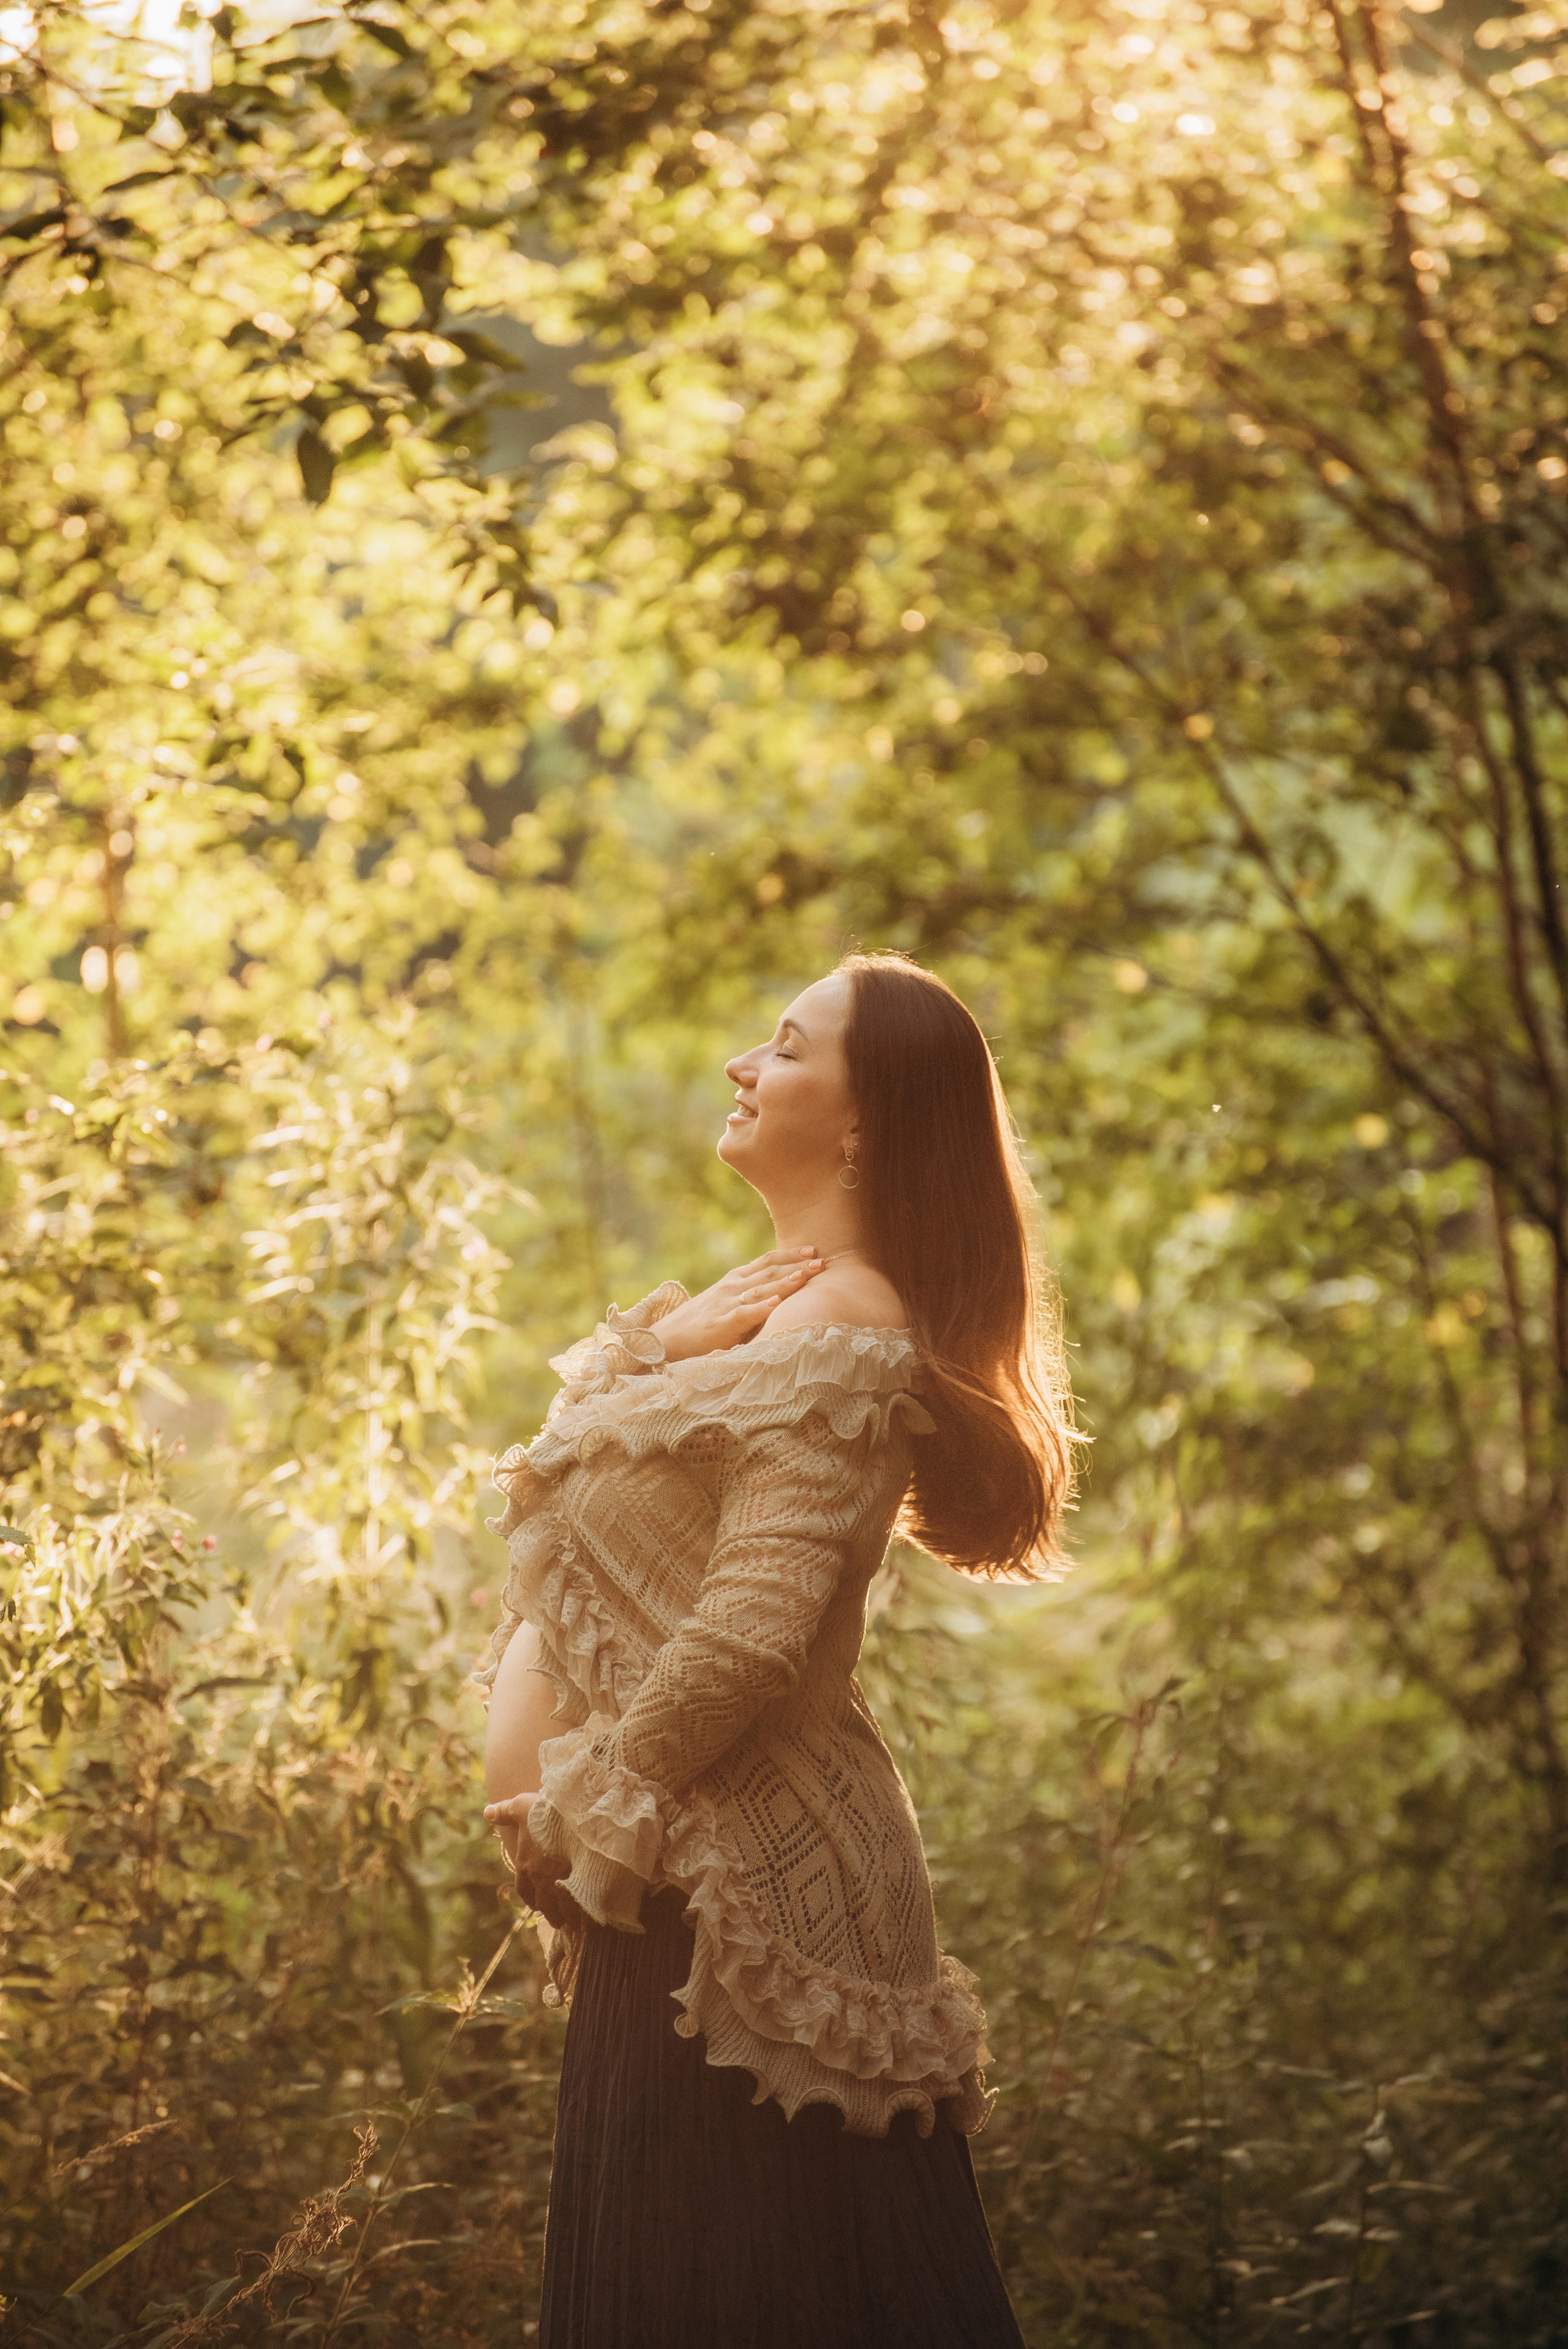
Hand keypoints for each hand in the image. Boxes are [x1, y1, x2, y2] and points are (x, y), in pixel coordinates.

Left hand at [483, 1790, 576, 1926]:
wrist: (575, 1816)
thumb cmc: (546, 1811)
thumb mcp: (522, 1806)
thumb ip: (505, 1812)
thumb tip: (487, 1812)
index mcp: (526, 1866)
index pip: (525, 1890)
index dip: (531, 1898)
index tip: (537, 1905)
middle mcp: (542, 1881)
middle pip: (545, 1906)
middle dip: (552, 1914)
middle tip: (559, 1920)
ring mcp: (564, 1885)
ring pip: (566, 1910)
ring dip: (570, 1918)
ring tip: (577, 1924)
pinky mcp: (584, 1886)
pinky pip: (585, 1909)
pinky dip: (589, 1916)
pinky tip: (595, 1917)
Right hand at [655, 1249, 824, 1363]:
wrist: (667, 1339)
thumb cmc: (701, 1324)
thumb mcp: (726, 1303)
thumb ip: (750, 1298)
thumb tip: (782, 1299)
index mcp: (735, 1279)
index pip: (766, 1261)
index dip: (790, 1254)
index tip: (813, 1250)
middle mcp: (732, 1286)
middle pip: (770, 1271)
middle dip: (797, 1265)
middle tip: (822, 1260)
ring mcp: (727, 1303)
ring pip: (762, 1289)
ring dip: (786, 1282)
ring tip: (807, 1275)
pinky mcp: (722, 1323)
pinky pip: (745, 1313)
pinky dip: (762, 1307)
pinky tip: (778, 1303)